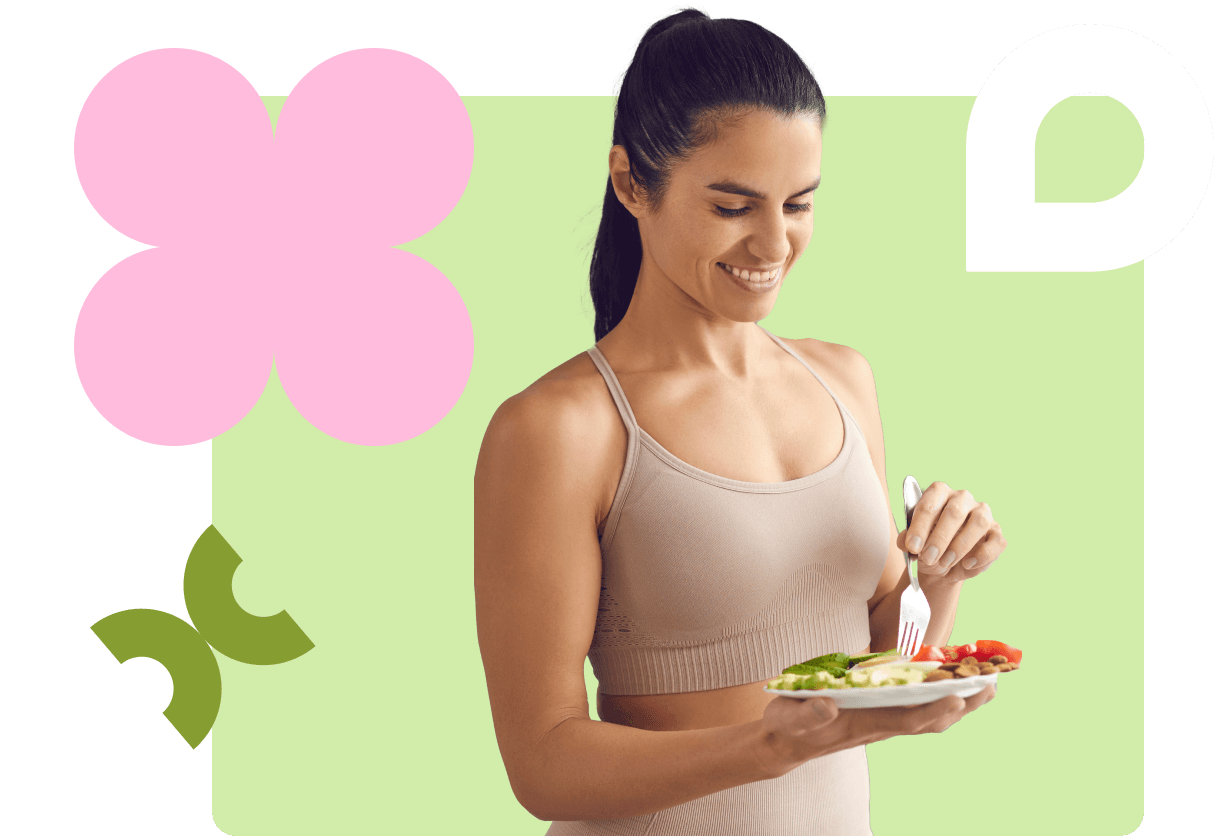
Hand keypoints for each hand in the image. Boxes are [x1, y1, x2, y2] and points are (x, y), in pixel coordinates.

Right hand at [752, 686, 995, 777]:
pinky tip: (952, 682)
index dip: (934, 708)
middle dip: (963, 705)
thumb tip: (828, 704)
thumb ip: (809, 713)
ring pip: (930, 716)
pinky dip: (940, 697)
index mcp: (864, 724)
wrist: (786, 743)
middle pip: (931, 720)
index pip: (907, 720)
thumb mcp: (791, 719)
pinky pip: (918, 708)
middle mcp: (881, 725)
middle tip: (992, 685)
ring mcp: (883, 721)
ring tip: (986, 683)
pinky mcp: (880, 715)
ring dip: (960, 703)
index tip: (958, 695)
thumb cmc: (788, 728)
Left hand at [895, 481, 1005, 582]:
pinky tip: (967, 564)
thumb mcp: (913, 544)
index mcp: (939, 493)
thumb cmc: (926, 546)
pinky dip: (982, 555)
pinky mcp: (996, 532)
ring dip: (960, 545)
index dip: (920, 526)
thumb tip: (906, 541)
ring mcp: (982, 513)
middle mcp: (962, 498)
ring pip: (978, 522)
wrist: (942, 565)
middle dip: (940, 538)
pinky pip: (996, 541)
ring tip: (945, 563)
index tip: (913, 547)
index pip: (931, 502)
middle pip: (955, 511)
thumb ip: (906, 540)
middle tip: (928, 558)